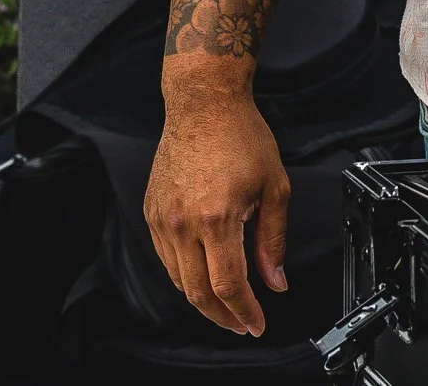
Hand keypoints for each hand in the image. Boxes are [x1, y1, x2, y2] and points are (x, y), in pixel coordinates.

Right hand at [144, 70, 291, 335]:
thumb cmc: (242, 137)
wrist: (203, 103)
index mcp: (217, 218)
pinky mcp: (151, 212)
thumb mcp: (275, 187)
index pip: (228, 285)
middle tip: (242, 324)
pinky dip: (185, 274)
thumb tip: (276, 282)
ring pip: (178, 279)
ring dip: (203, 299)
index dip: (244, 312)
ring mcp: (163, 219)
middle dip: (223, 316)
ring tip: (227, 304)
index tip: (257, 324)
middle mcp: (183, 223)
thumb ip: (273, 240)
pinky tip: (204, 274)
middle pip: (198, 292)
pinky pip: (166, 257)